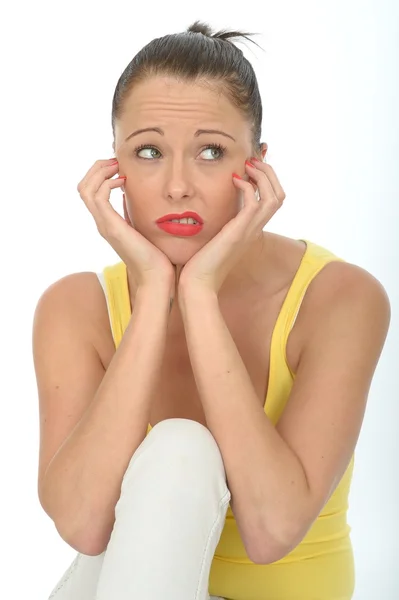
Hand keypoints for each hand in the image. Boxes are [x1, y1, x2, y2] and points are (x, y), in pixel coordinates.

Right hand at [77, 158, 174, 295]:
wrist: (157, 278)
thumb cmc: (157, 257)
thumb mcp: (146, 229)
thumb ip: (138, 214)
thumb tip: (138, 199)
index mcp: (109, 223)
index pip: (92, 192)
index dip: (101, 174)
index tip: (119, 166)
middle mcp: (103, 223)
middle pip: (83, 187)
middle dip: (97, 168)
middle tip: (115, 160)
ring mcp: (105, 225)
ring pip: (86, 189)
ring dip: (99, 171)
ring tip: (116, 165)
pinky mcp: (111, 227)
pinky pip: (98, 198)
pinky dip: (107, 183)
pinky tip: (124, 180)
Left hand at [178, 157, 285, 294]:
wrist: (196, 284)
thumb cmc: (198, 264)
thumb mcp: (211, 237)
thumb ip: (216, 223)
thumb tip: (206, 208)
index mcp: (250, 230)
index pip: (271, 200)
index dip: (267, 179)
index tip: (252, 164)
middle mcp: (254, 230)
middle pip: (279, 195)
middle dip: (269, 173)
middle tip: (253, 159)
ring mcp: (249, 231)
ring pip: (274, 197)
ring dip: (264, 176)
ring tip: (248, 164)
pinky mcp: (239, 232)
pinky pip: (256, 204)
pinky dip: (249, 186)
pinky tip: (234, 179)